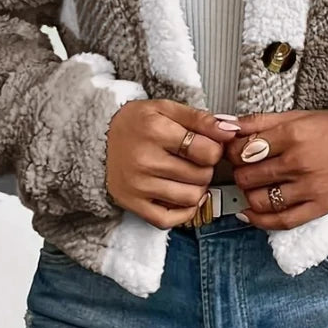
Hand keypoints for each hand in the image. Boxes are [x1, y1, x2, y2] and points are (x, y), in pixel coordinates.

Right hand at [105, 99, 237, 228]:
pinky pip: (169, 220)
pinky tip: (182, 195)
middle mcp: (145, 160)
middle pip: (202, 175)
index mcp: (155, 131)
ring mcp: (138, 185)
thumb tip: (231, 130)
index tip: (206, 144)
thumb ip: (200, 118)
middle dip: (206, 167)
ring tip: (188, 175)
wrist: (97, 138)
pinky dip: (183, 211)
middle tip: (195, 159)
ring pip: (191, 198)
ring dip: (198, 188)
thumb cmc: (136, 123)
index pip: (207, 151)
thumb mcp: (165, 108)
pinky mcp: (132, 204)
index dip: (214, 148)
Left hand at [222, 108, 327, 229]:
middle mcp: (299, 163)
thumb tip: (225, 123)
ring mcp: (309, 188)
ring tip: (251, 187)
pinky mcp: (319, 207)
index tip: (235, 151)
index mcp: (292, 135)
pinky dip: (260, 220)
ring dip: (247, 195)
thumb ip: (259, 121)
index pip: (243, 150)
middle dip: (239, 172)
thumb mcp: (297, 116)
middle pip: (247, 176)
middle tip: (243, 168)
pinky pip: (282, 221)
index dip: (232, 152)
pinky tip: (250, 213)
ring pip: (259, 200)